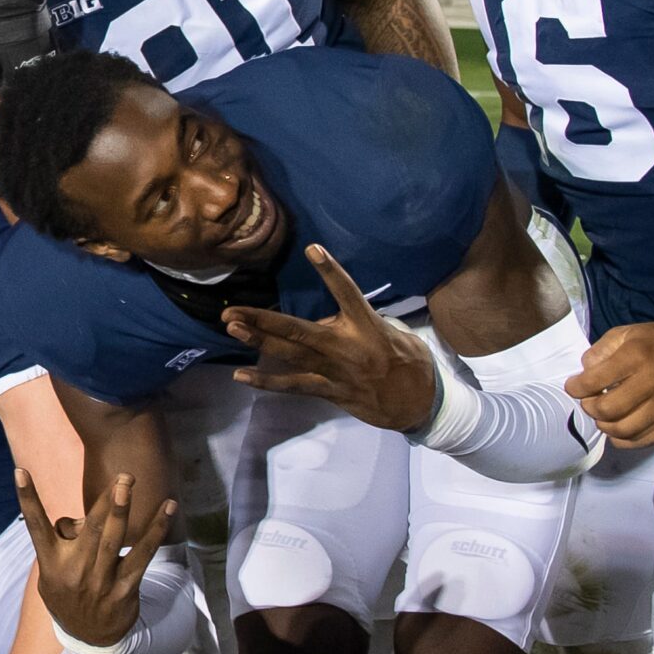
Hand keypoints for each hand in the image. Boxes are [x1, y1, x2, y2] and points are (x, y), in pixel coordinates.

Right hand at [12, 468, 175, 646]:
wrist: (88, 638)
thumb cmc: (67, 594)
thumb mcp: (50, 576)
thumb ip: (62, 546)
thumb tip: (86, 517)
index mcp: (51, 562)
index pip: (35, 526)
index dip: (27, 499)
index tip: (21, 472)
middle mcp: (74, 569)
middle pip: (91, 528)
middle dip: (106, 500)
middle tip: (121, 476)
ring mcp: (101, 580)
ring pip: (114, 538)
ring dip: (123, 509)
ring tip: (128, 481)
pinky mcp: (125, 588)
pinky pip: (143, 554)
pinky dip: (156, 529)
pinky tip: (168, 508)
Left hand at [222, 244, 436, 430]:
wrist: (421, 404)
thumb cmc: (409, 362)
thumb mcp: (393, 333)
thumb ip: (359, 321)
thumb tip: (328, 317)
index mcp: (367, 326)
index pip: (347, 293)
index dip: (331, 271)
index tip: (312, 249)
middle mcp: (347, 347)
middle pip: (298, 330)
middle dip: (263, 319)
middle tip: (232, 311)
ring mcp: (335, 371)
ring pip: (290, 355)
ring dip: (259, 341)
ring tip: (232, 329)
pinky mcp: (330, 392)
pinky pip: (294, 386)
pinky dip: (266, 382)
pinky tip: (241, 376)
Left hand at [568, 316, 653, 446]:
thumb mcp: (629, 332)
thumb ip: (601, 350)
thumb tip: (584, 374)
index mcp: (638, 355)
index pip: (593, 381)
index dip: (576, 388)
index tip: (575, 387)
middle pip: (607, 410)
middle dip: (589, 408)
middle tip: (589, 401)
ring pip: (624, 429)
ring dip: (605, 425)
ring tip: (603, 415)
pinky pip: (644, 440)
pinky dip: (624, 439)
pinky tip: (618, 428)